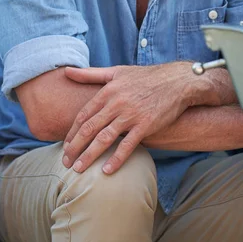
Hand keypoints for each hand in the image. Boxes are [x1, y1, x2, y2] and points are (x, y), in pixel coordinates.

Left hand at [62, 62, 197, 173]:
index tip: (65, 146)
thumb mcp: (116, 71)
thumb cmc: (145, 76)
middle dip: (75, 147)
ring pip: (104, 138)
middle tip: (65, 162)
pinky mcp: (146, 125)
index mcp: (107, 91)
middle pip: (89, 128)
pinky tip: (106, 171)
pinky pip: (128, 145)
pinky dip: (116, 159)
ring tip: (78, 169)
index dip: (72, 132)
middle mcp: (116, 103)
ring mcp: (131, 115)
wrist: (177, 81)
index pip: (83, 115)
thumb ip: (90, 74)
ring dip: (89, 155)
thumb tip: (66, 72)